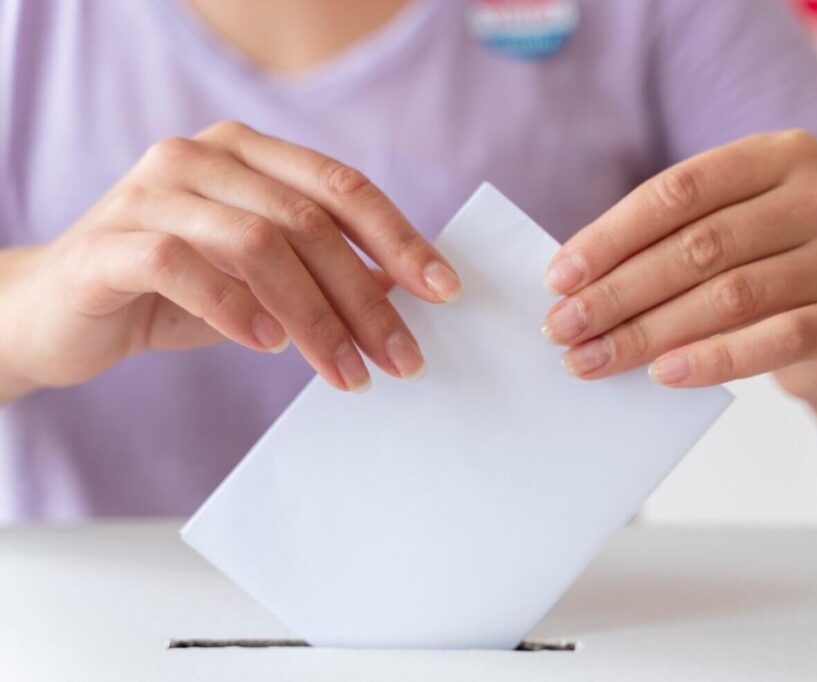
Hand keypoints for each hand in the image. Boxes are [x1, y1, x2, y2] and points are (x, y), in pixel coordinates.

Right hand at [0, 121, 460, 394]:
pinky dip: (234, 308)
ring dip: (314, 318)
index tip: (443, 290)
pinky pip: (183, 265)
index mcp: (246, 152)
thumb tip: (401, 289)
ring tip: (345, 372)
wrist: (59, 312)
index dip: (398, 237)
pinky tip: (267, 346)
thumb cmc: (172, 291)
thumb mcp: (260, 279)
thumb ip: (320, 271)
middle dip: (365, 298)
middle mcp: (200, 157)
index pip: (341, 186)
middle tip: (401, 359)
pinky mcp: (109, 241)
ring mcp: (150, 191)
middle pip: (308, 222)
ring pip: (256, 244)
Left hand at [541, 130, 816, 401]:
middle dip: (618, 292)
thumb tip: (572, 283)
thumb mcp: (724, 234)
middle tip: (562, 327)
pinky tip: (662, 373)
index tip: (558, 278)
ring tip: (593, 359)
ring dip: (648, 332)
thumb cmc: (764, 271)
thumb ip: (665, 240)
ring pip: (730, 296)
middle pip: (699, 246)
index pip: (680, 190)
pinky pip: (775, 340)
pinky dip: (712, 360)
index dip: (612, 235)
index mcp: (780, 154)